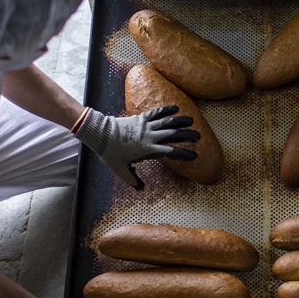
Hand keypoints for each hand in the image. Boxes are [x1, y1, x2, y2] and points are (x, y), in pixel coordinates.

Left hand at [75, 106, 199, 189]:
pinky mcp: (140, 118)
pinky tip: (175, 108)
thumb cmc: (110, 153)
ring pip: (167, 122)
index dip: (183, 154)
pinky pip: (156, 113)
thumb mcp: (120, 170)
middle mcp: (149, 136)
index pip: (170, 152)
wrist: (100, 134)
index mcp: (147, 150)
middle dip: (187, 136)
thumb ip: (132, 179)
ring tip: (192, 121)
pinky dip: (166, 110)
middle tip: (198, 137)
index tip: (194, 156)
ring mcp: (145, 126)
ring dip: (181, 121)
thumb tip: (141, 189)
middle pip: (173, 135)